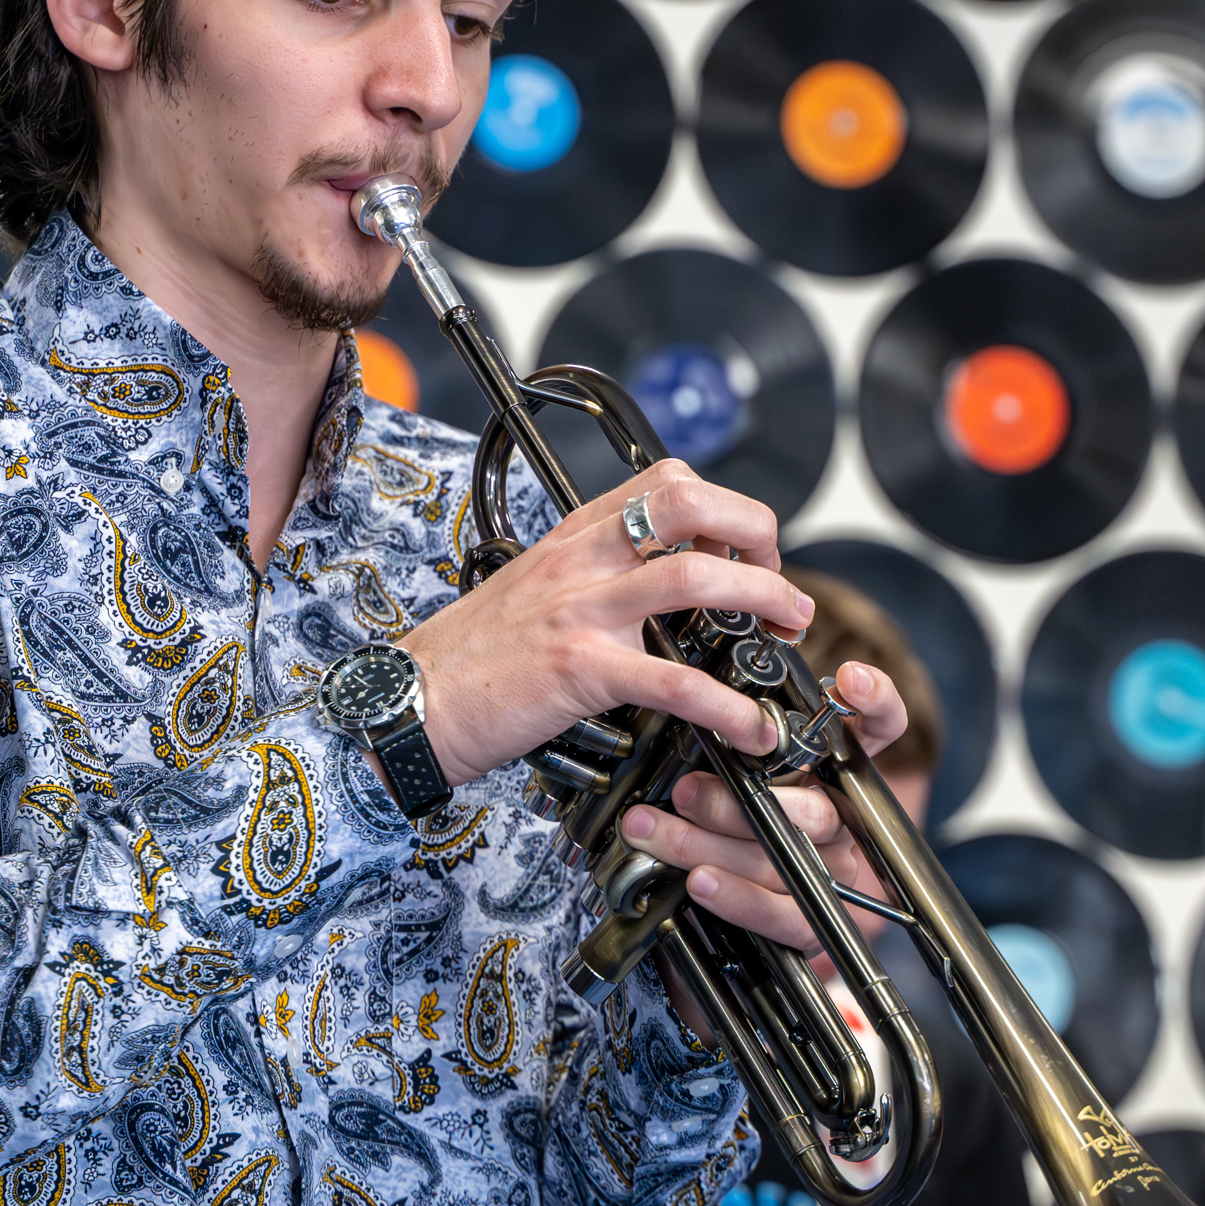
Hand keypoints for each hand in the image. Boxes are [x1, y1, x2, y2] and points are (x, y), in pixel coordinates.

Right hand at [398, 458, 814, 785]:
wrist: (415, 699)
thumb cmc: (475, 653)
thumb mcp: (538, 585)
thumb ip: (597, 570)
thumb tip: (659, 576)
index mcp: (577, 533)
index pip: (669, 481)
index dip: (725, 507)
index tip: (745, 549)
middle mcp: (584, 559)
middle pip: (692, 506)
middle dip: (758, 535)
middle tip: (780, 583)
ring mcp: (584, 610)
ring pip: (695, 581)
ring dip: (763, 603)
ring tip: (789, 631)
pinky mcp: (583, 669)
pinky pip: (675, 681)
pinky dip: (727, 706)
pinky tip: (748, 724)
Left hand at [617, 660, 910, 951]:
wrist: (726, 905)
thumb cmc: (723, 813)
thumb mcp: (723, 764)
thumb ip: (725, 738)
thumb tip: (688, 704)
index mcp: (836, 770)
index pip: (882, 726)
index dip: (876, 702)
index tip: (850, 681)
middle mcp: (844, 819)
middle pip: (814, 810)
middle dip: (737, 803)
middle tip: (685, 791)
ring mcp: (834, 872)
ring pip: (785, 860)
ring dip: (707, 845)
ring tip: (655, 831)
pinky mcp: (814, 923)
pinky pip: (785, 915)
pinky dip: (737, 898)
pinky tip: (700, 881)